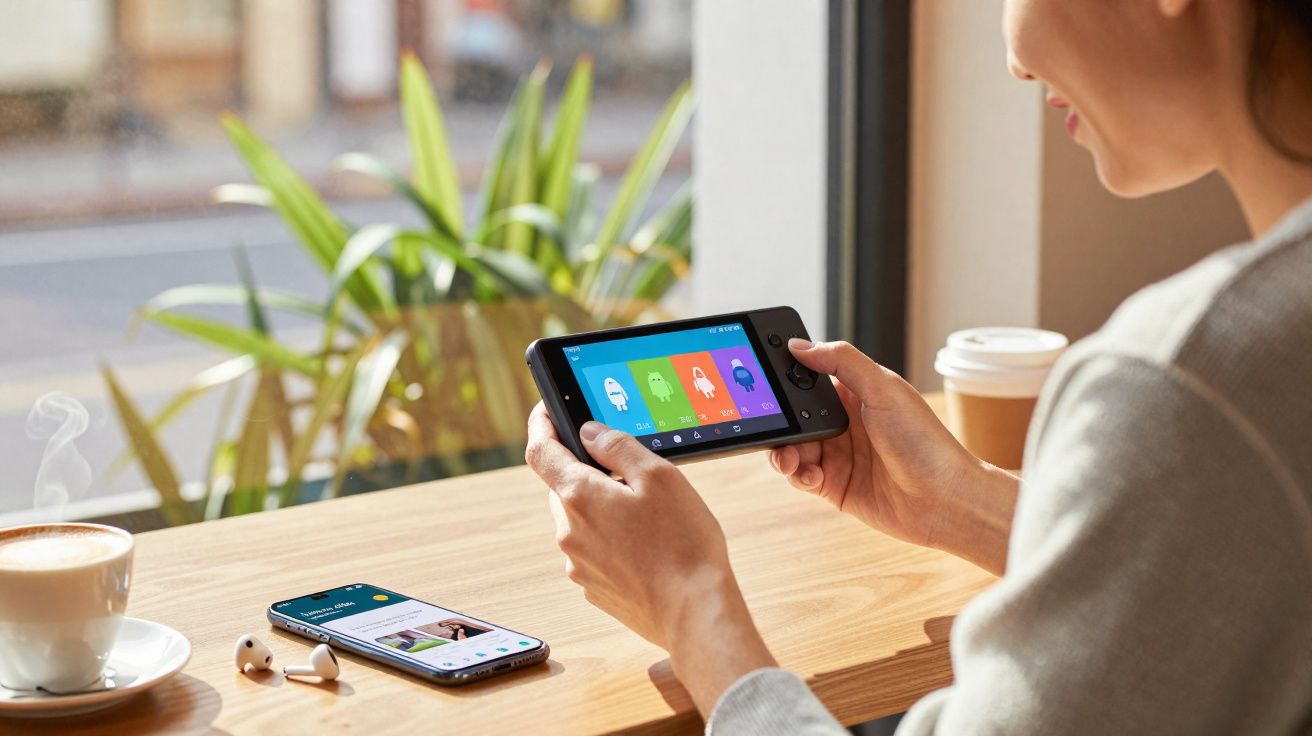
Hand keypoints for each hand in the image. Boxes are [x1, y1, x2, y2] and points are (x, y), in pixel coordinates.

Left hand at [525, 404, 775, 715]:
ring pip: (579, 521)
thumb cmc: (683, 542)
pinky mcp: (594, 589)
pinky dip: (611, 540)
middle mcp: (569, 531)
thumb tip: (589, 432)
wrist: (695, 611)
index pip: (540, 450)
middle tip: (626, 471)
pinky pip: (593, 552)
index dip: (541, 425)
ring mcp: (579, 565)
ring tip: (648, 515)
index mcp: (579, 496)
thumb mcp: (659, 476)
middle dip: (586, 473)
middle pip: (562, 487)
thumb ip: (617, 447)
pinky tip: (647, 547)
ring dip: (601, 509)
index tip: (547, 412)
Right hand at [770, 340, 1017, 573]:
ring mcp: (838, 456)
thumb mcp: (884, 388)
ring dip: (783, 452)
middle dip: (779, 422)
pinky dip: (798, 476)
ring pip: (792, 449)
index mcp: (855, 394)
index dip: (785, 382)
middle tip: (771, 426)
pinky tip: (812, 476)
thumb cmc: (925, 442)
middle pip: (794, 417)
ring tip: (789, 459)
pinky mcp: (835, 487)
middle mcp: (844, 424)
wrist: (945, 500)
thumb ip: (841, 360)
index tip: (765, 384)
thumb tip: (799, 345)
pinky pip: (802, 478)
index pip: (808, 381)